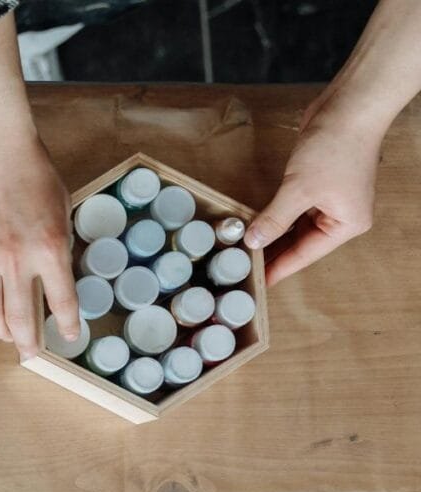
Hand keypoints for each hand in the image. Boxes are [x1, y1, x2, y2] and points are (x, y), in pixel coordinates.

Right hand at [0, 136, 78, 358]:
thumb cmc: (33, 174)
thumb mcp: (61, 212)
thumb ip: (58, 248)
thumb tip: (54, 277)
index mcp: (50, 250)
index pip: (62, 303)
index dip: (67, 326)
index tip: (68, 336)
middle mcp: (17, 261)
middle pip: (21, 320)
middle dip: (27, 344)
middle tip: (30, 354)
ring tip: (5, 337)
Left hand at [245, 97, 380, 285]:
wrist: (349, 107)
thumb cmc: (335, 147)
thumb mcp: (299, 189)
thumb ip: (275, 218)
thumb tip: (254, 241)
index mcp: (346, 224)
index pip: (305, 254)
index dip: (279, 268)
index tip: (259, 283)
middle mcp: (341, 215)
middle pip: (301, 242)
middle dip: (273, 252)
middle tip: (243, 267)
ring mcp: (329, 199)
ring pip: (295, 225)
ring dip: (272, 233)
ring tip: (244, 250)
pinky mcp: (317, 183)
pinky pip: (292, 207)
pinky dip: (275, 215)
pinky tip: (255, 224)